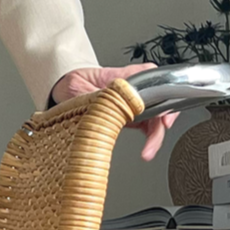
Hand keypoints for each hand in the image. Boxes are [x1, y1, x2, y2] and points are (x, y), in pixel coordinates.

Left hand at [51, 63, 179, 161]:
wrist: (66, 87)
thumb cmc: (75, 82)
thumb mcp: (81, 87)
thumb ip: (99, 97)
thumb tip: (113, 105)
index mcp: (126, 77)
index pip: (156, 84)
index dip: (163, 100)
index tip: (162, 118)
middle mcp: (134, 91)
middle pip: (160, 104)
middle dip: (161, 125)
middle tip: (153, 142)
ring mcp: (134, 104)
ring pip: (155, 118)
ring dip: (155, 137)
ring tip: (148, 152)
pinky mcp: (131, 116)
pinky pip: (147, 127)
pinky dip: (150, 140)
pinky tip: (146, 150)